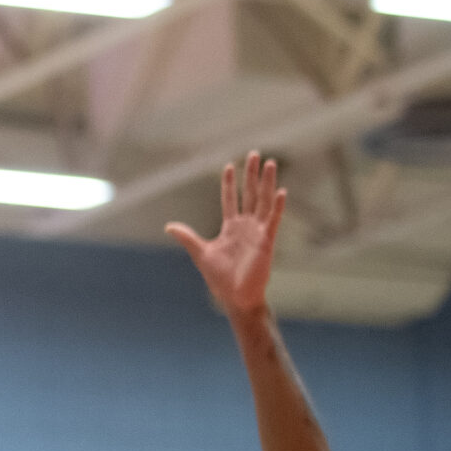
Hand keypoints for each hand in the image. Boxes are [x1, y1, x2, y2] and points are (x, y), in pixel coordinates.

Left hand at [167, 151, 285, 321]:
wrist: (235, 297)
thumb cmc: (220, 278)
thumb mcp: (201, 253)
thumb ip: (187, 237)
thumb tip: (168, 227)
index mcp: (230, 228)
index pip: (230, 199)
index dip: (230, 183)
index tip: (229, 166)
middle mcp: (245, 226)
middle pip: (250, 194)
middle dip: (252, 174)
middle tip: (255, 154)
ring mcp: (257, 232)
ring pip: (263, 201)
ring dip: (267, 183)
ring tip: (270, 164)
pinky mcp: (266, 241)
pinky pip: (273, 220)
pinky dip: (277, 206)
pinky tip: (281, 192)